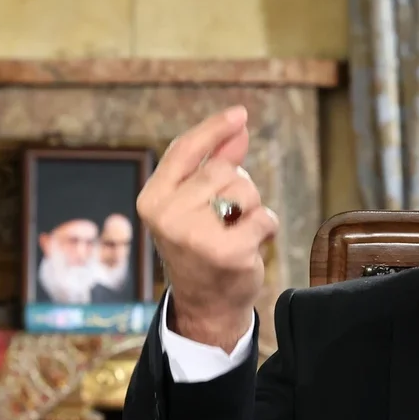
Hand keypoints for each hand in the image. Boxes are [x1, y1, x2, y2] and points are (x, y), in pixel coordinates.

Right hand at [136, 106, 278, 350]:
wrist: (206, 305)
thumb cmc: (201, 247)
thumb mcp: (196, 204)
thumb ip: (214, 164)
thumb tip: (238, 128)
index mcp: (152, 199)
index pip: (184, 150)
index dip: (214, 128)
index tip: (240, 114)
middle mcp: (167, 215)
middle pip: (222, 170)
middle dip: (237, 187)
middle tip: (229, 217)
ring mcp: (195, 235)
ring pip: (245, 190)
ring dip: (252, 207)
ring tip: (237, 231)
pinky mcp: (226, 251)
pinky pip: (264, 217)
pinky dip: (266, 227)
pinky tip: (251, 244)